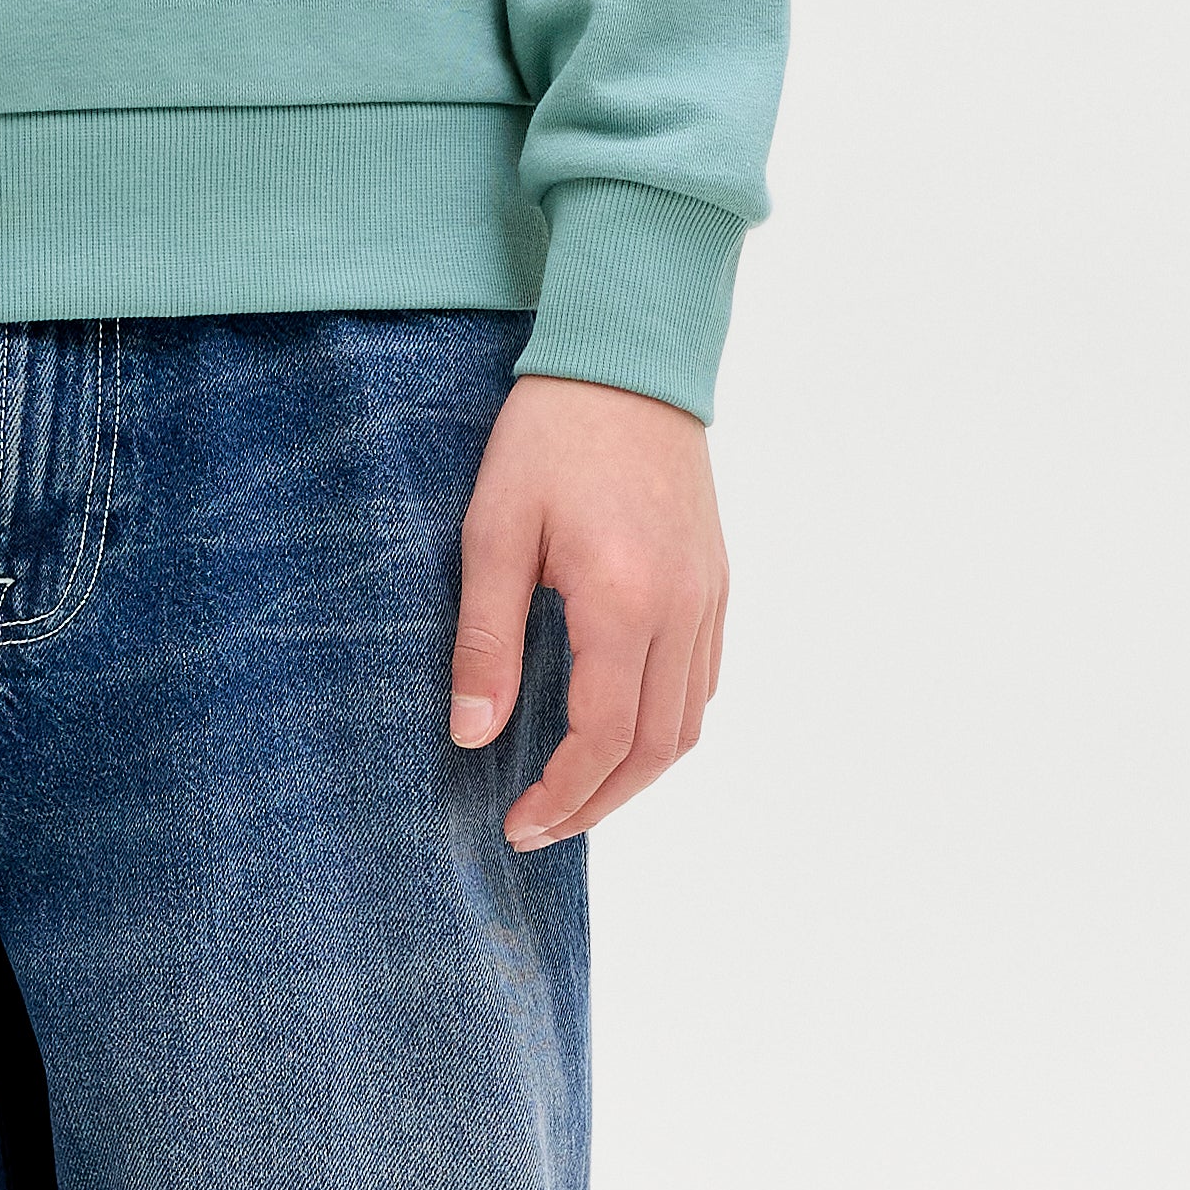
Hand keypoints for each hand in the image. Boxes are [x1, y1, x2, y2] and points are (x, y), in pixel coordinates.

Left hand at [448, 375, 728, 847]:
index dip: (563, 794)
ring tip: (580, 794)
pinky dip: (669, 725)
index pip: (603, 736)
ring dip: (638, 775)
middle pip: (657, 749)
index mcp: (622, 600)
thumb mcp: (493, 531)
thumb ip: (486, 639)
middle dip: (599, 802)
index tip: (518, 824)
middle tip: (542, 828)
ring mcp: (708, 596)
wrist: (626, 361)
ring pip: (691, 722)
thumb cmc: (549, 437)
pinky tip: (624, 732)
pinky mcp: (716, 580)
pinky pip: (705, 679)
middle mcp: (680, 609)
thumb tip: (472, 735)